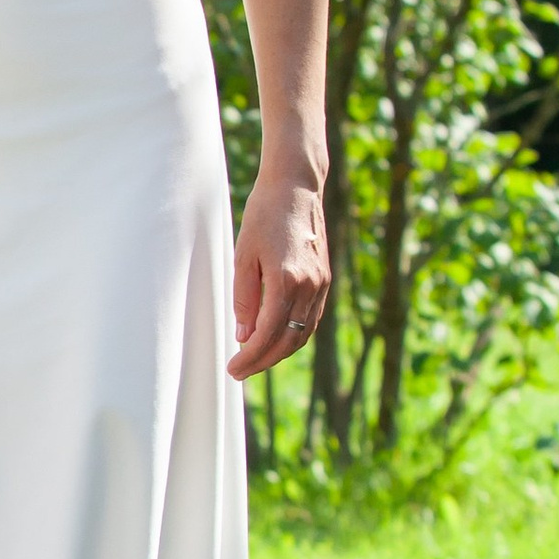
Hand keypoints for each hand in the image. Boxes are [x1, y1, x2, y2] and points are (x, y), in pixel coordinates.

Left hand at [229, 167, 329, 379]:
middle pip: (288, 341)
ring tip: (255, 359)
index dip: (250, 357)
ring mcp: (321, 284)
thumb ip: (245, 299)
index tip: (233, 369)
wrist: (296, 188)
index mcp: (287, 281)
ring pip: (302, 333)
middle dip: (263, 361)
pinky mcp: (324, 279)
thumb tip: (245, 335)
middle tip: (240, 371)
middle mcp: (310, 287)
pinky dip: (294, 334)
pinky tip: (276, 338)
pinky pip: (311, 318)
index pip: (268, 335)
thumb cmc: (263, 216)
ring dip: (279, 352)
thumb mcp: (243, 256)